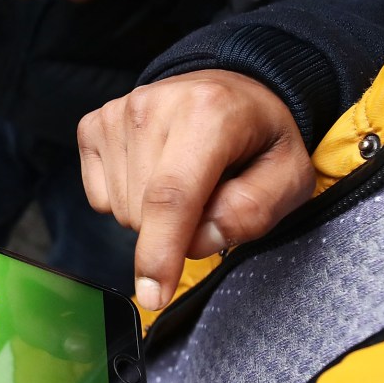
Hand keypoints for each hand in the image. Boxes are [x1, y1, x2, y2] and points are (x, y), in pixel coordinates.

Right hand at [78, 71, 314, 310]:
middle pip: (144, 211)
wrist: (229, 88)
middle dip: (175, 230)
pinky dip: (125, 200)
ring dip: (151, 216)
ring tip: (184, 181)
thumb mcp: (289, 176)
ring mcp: (117, 113)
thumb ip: (253, 211)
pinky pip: (98, 197)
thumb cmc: (260, 137)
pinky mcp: (94, 124)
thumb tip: (197, 240)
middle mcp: (153, 106)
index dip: (161, 251)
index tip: (155, 294)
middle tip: (209, 199)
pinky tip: (152, 173)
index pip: (172, 195)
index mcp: (209, 112)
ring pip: (119, 209)